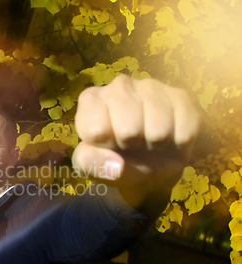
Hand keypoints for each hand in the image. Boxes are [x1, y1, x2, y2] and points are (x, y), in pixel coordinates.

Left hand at [72, 75, 201, 207]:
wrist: (149, 166)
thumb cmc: (114, 159)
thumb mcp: (93, 167)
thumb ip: (93, 164)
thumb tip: (117, 166)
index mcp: (91, 99)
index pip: (96, 129)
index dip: (105, 146)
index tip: (108, 145)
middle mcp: (120, 85)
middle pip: (129, 129)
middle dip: (131, 145)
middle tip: (131, 144)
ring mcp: (152, 86)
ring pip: (159, 130)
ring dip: (155, 144)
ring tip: (149, 140)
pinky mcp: (181, 96)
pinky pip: (185, 131)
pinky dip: (177, 144)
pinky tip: (169, 137)